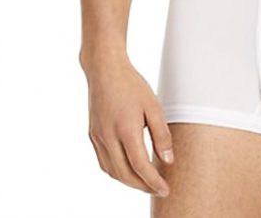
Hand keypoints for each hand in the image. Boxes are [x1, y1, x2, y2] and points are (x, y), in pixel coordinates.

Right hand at [82, 52, 173, 196]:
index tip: (165, 189)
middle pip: (124, 173)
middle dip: (142, 186)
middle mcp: (108, 137)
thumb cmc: (132, 85)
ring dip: (129, 181)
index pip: (140, 165)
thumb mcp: (154, 107)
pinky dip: (116, 171)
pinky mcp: (93, 135)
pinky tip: (128, 170)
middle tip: (158, 189)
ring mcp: (97, 138)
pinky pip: (103, 162)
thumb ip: (162, 135)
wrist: (105, 71)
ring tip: (146, 182)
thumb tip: (168, 160)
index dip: (153, 181)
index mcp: (125, 130)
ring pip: (112, 171)